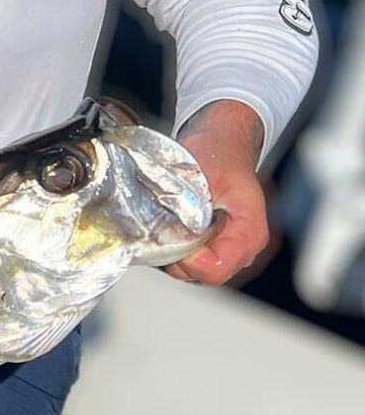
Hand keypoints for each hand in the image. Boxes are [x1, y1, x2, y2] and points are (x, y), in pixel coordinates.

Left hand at [165, 99, 268, 285]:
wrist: (222, 141)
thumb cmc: (219, 153)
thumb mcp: (202, 173)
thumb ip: (190, 206)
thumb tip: (172, 231)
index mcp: (248, 233)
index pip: (214, 271)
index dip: (187, 259)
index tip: (173, 235)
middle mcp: (242, 247)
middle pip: (199, 274)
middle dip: (175, 253)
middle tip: (166, 224)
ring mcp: (228, 247)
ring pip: (191, 268)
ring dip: (173, 247)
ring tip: (169, 219)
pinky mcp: (214, 244)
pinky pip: (188, 257)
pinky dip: (175, 243)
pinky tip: (172, 222)